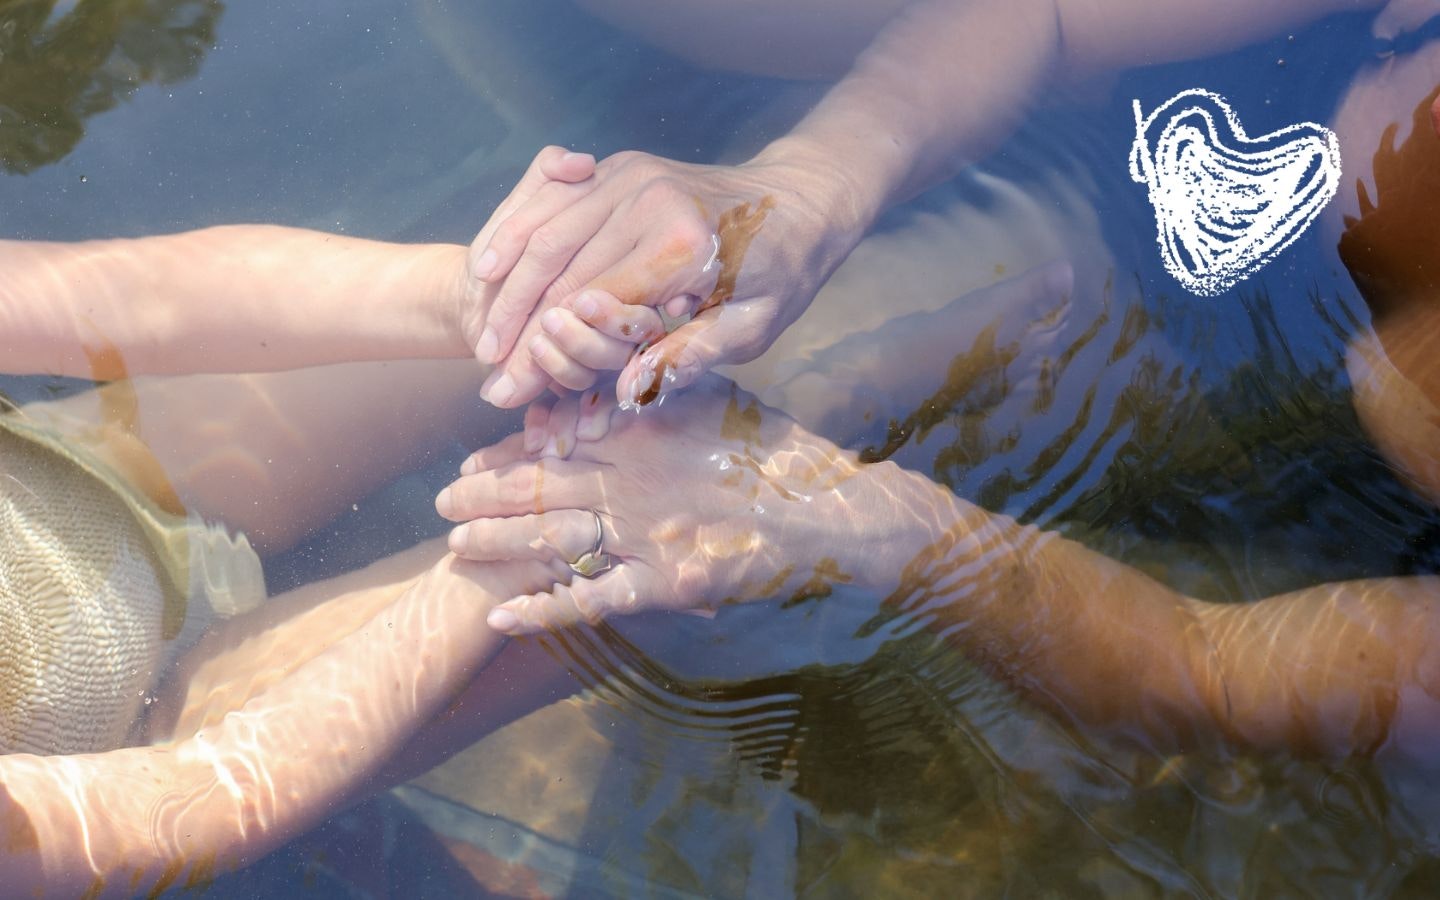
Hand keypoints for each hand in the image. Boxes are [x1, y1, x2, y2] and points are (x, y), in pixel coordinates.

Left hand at [434, 378, 882, 632]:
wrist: (829, 511)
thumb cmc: (776, 452)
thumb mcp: (715, 398)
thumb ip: (659, 382)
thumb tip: (612, 370)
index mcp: (641, 428)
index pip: (554, 440)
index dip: (505, 453)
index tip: (470, 461)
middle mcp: (633, 477)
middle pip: (539, 486)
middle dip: (484, 496)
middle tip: (441, 503)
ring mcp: (645, 532)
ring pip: (551, 538)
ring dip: (498, 545)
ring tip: (454, 550)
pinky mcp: (664, 582)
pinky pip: (592, 599)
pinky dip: (544, 610)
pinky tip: (503, 620)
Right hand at [470, 148, 868, 407]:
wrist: (801, 199)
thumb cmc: (783, 274)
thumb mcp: (755, 328)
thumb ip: (692, 356)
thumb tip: (627, 391)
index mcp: (683, 244)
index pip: (594, 307)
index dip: (547, 355)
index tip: (513, 395)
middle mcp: (649, 200)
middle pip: (561, 272)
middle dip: (518, 331)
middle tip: (491, 381)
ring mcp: (629, 175)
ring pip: (547, 234)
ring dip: (508, 289)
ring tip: (483, 340)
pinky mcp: (618, 167)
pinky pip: (553, 202)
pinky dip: (516, 237)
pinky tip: (489, 271)